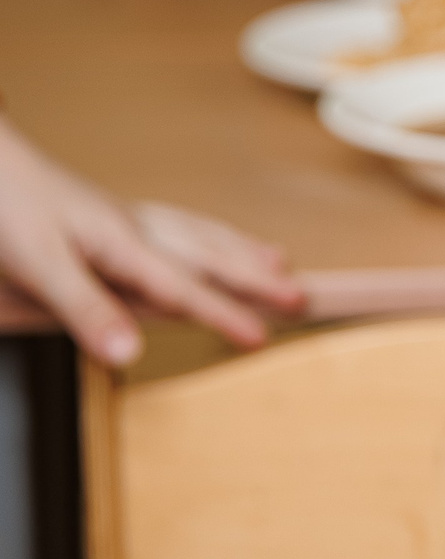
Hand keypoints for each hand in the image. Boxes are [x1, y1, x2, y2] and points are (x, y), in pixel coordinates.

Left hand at [0, 118, 304, 362]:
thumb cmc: (7, 206)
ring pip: (200, 235)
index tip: (260, 338)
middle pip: (211, 255)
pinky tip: (210, 236)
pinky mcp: (110, 213)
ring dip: (242, 251)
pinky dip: (209, 232)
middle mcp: (135, 228)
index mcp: (123, 244)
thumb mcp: (39, 266)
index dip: (224, 314)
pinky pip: (179, 223)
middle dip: (257, 279)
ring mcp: (125, 217)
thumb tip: (130, 353)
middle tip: (301, 296)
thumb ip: (88, 310)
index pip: (185, 289)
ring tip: (279, 261)